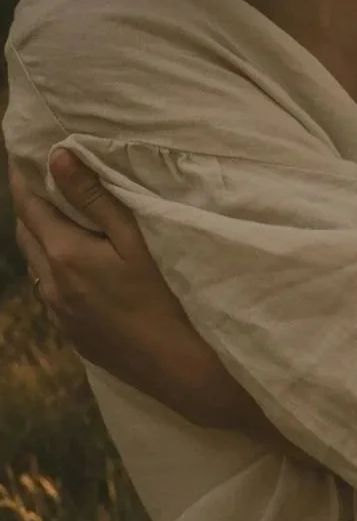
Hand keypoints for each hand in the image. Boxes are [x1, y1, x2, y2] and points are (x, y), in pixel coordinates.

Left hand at [9, 149, 206, 393]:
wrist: (169, 363)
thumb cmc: (158, 296)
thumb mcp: (133, 240)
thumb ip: (94, 199)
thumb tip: (58, 158)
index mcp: (63, 253)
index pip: (28, 206)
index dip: (23, 179)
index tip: (24, 157)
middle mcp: (48, 281)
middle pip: (24, 233)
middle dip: (31, 207)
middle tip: (48, 185)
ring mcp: (55, 310)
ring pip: (34, 263)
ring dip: (41, 239)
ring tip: (64, 223)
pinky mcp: (66, 330)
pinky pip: (47, 289)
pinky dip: (53, 268)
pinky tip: (79, 269)